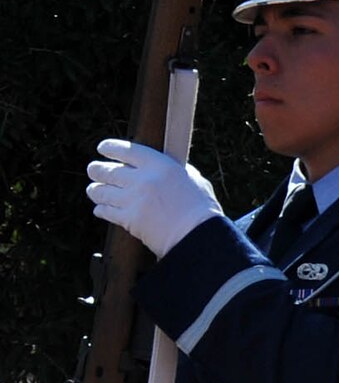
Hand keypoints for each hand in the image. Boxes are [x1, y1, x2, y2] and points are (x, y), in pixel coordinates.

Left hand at [87, 138, 222, 256]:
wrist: (199, 235)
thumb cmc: (201, 208)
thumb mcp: (193, 180)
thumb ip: (173, 171)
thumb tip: (161, 168)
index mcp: (161, 165)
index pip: (127, 150)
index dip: (110, 147)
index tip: (103, 148)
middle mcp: (143, 180)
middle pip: (107, 170)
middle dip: (96, 169)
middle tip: (93, 169)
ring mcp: (133, 200)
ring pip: (101, 191)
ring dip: (95, 190)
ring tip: (94, 190)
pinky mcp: (128, 219)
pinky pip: (105, 211)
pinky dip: (101, 209)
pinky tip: (101, 209)